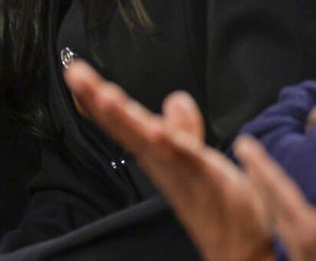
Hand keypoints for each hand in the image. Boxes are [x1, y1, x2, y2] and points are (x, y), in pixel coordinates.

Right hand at [64, 61, 272, 260]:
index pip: (121, 119)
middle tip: (75, 73)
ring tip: (105, 95)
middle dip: (97, 101)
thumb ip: (183, 129)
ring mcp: (180, 170)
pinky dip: (170, 144)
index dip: (95, 98)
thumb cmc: (216, 203)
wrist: (240, 246)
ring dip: (124, 119)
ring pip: (147, 140)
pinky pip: (185, 159)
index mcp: (156, 151)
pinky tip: (158, 131)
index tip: (75, 72)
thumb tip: (175, 101)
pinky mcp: (205, 179)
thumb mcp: (196, 157)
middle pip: (124, 126)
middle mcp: (161, 160)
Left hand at [236, 130, 315, 260]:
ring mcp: (304, 260)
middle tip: (244, 157)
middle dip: (257, 179)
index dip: (259, 163)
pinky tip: (291, 223)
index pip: (276, 188)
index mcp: (307, 230)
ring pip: (278, 224)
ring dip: (268, 201)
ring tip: (261, 186)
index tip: (242, 144)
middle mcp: (298, 246)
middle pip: (269, 205)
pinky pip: (290, 238)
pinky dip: (283, 220)